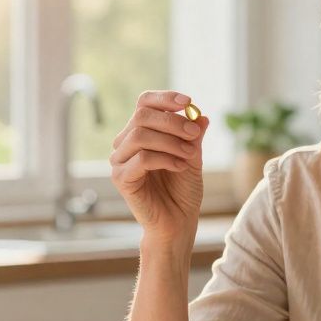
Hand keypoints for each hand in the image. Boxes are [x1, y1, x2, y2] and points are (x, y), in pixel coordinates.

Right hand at [110, 90, 209, 244]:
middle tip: (194, 133)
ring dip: (170, 141)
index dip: (165, 98)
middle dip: (172, 121)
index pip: (145, 103)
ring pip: (141, 135)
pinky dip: (165, 159)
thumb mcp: (192, 156)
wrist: (177, 221)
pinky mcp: (121, 178)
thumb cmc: (182, 190)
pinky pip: (141, 158)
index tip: (188, 102)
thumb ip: (193, 136)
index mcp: (140, 132)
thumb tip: (200, 115)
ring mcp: (120, 160)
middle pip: (142, 115)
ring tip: (189, 154)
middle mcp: (125, 143)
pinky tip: (180, 166)